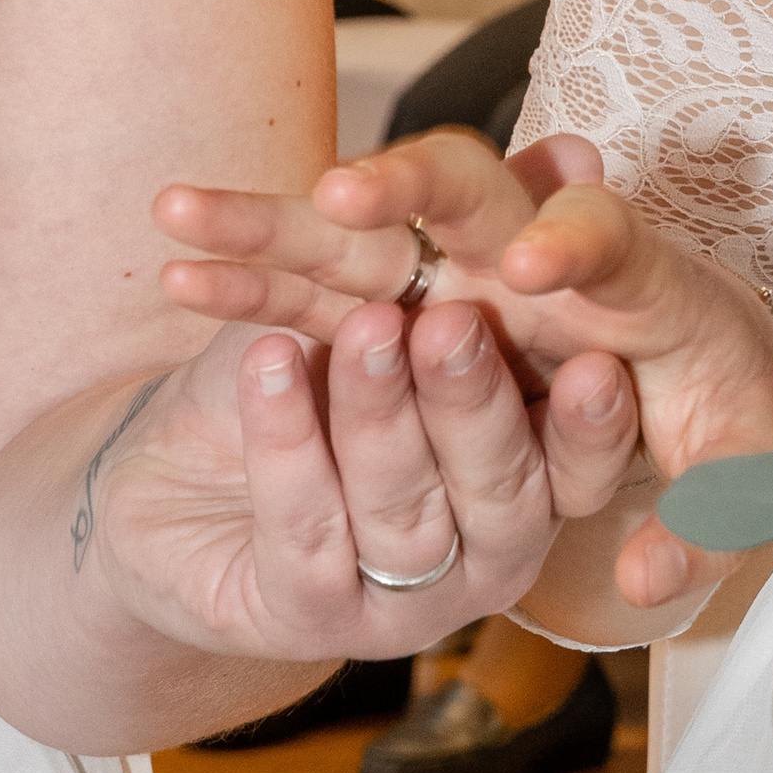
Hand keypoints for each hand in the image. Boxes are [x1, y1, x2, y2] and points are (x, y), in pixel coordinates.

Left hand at [83, 291, 640, 661]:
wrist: (169, 478)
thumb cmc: (303, 369)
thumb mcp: (391, 285)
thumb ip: (484, 236)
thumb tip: (574, 156)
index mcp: (525, 476)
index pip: (582, 467)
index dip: (595, 428)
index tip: (602, 366)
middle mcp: (480, 550)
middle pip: (500, 488)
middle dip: (475, 401)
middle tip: (453, 321)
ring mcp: (400, 600)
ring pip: (403, 510)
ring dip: (378, 411)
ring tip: (358, 324)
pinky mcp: (306, 616)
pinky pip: (303, 533)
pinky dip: (286, 442)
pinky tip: (268, 355)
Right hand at [153, 129, 772, 610]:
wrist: (692, 352)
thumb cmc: (718, 410)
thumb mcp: (735, 466)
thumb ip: (709, 517)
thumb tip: (649, 586)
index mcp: (637, 278)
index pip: (606, 234)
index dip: (574, 240)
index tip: (532, 267)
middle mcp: (534, 245)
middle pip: (460, 190)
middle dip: (402, 192)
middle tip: (344, 202)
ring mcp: (448, 252)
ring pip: (353, 223)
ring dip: (279, 219)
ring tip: (194, 218)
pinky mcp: (381, 271)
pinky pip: (302, 262)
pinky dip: (243, 260)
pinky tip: (175, 275)